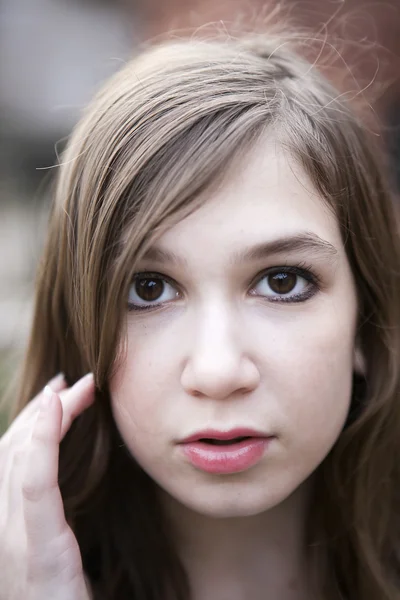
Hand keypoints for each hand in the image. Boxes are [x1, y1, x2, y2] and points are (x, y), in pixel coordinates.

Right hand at [0, 373, 94, 599]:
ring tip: (74, 389)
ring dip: (46, 415)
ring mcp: (12, 542)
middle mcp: (1, 532)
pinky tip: (55, 410)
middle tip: (67, 383)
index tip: (54, 395)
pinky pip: (34, 484)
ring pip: (19, 458)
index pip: (11, 462)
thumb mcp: (56, 560)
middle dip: (40, 412)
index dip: (30, 424)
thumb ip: (52, 522)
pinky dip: (41, 441)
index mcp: (7, 533)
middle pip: (12, 452)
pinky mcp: (38, 551)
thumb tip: (63, 489)